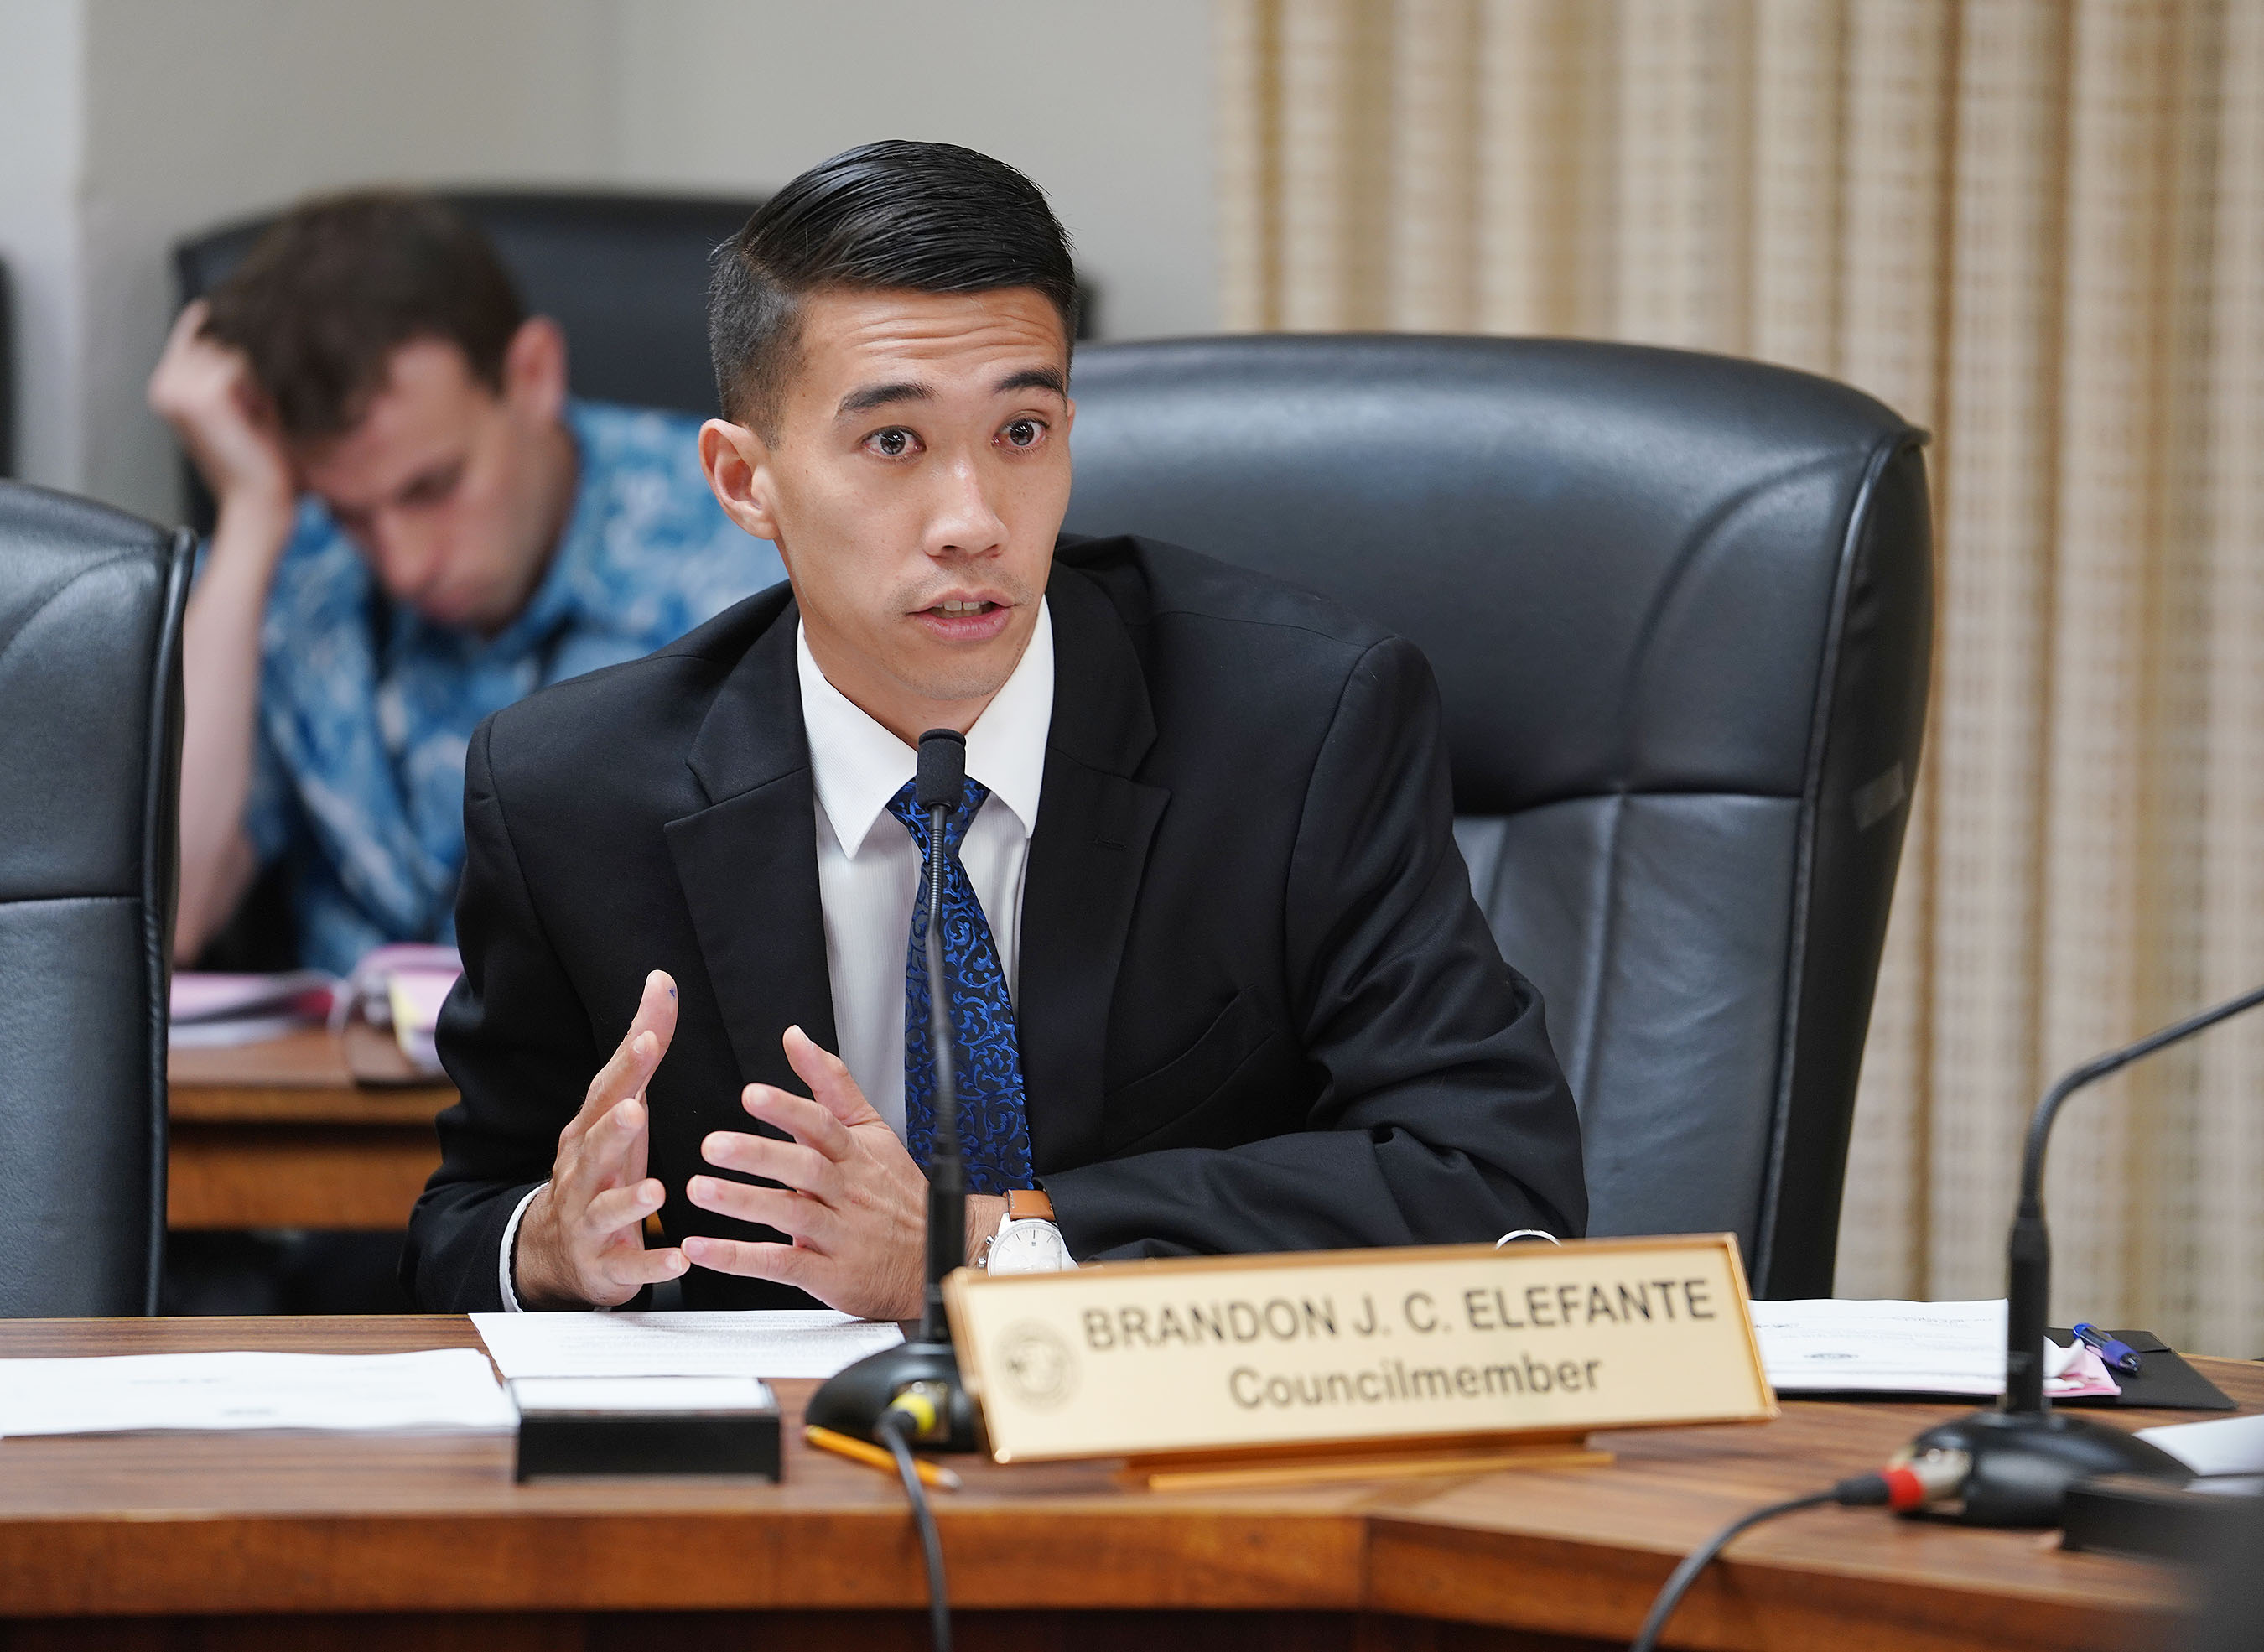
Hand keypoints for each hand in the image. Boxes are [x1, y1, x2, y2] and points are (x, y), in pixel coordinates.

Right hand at [145, 300, 294, 520]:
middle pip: (219, 332)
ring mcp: (176, 389)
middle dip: (251, 354)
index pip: (200, 323)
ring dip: (258, 371)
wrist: (258, 504)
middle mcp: (165, 384)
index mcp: (169, 383)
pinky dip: (260, 384)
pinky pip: (240, 363)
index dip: (239, 327)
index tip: (266, 351)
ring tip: (259, 411)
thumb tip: (260, 319)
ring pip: (231, 345)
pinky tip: (258, 412)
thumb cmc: (260, 459)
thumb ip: (239, 364)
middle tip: (263, 396)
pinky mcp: (197, 398)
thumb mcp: (247, 401)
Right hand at [512, 970, 688, 1308]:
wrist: (559, 1250)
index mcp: (590, 1132)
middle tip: (636, 1110)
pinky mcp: (605, 1265)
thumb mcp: (621, 1108)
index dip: (626, 1067)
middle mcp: (583, 1172)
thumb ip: (643, 1048)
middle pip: (595, 1149)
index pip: (607, 1093)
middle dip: (614, 1130)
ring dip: (630, 1200)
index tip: (649, 1038)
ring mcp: (589, 1220)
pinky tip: (678, 1259)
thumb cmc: (603, 1167)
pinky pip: (629, 1267)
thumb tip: (662, 981)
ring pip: (606, 1209)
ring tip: (656, 1191)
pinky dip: (651, 1265)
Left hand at [683, 1026, 941, 1319]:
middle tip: (713, 1145)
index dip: (789, 1109)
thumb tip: (796, 1038)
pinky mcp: (829, 1274)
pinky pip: (782, 1265)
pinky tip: (704, 1248)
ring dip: (744, 1202)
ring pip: (791, 1215)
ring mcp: (839, 1234)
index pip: (823, 1125)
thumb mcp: (872, 1130)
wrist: (937, 1255)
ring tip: (702, 1189)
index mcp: (855, 1155)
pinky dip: (741, 1259)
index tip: (753, 1094)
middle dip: (758, 1154)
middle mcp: (846, 1192)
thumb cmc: (895, 1192)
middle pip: (805, 1168)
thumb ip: (831, 1083)